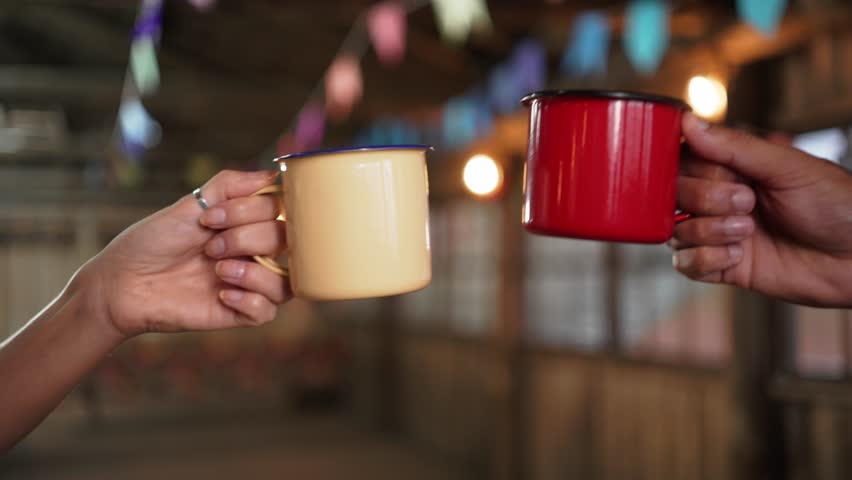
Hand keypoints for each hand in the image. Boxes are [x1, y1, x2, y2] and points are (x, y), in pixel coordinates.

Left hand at [78, 170, 290, 337]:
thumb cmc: (151, 242)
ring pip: (287, 281)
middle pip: (286, 241)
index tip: (213, 216)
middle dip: (247, 238)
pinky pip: (268, 311)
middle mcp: (252, 253)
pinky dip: (250, 301)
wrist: (122, 282)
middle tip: (210, 247)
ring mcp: (247, 284)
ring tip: (219, 271)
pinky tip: (221, 294)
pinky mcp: (237, 313)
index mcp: (245, 224)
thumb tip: (273, 175)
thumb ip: (231, 185)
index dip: (256, 210)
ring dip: (256, 272)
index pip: (280, 211)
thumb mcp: (189, 204)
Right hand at [671, 113, 851, 306]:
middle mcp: (719, 198)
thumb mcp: (787, 167)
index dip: (691, 169)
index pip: (681, 161)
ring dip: (709, 232)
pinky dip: (707, 261)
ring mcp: (718, 233)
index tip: (719, 174)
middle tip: (747, 203)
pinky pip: (685, 265)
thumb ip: (734, 145)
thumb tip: (688, 120)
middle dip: (705, 201)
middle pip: (673, 196)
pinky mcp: (721, 267)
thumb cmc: (836, 204)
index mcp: (733, 167)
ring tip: (749, 232)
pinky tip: (739, 256)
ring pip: (676, 232)